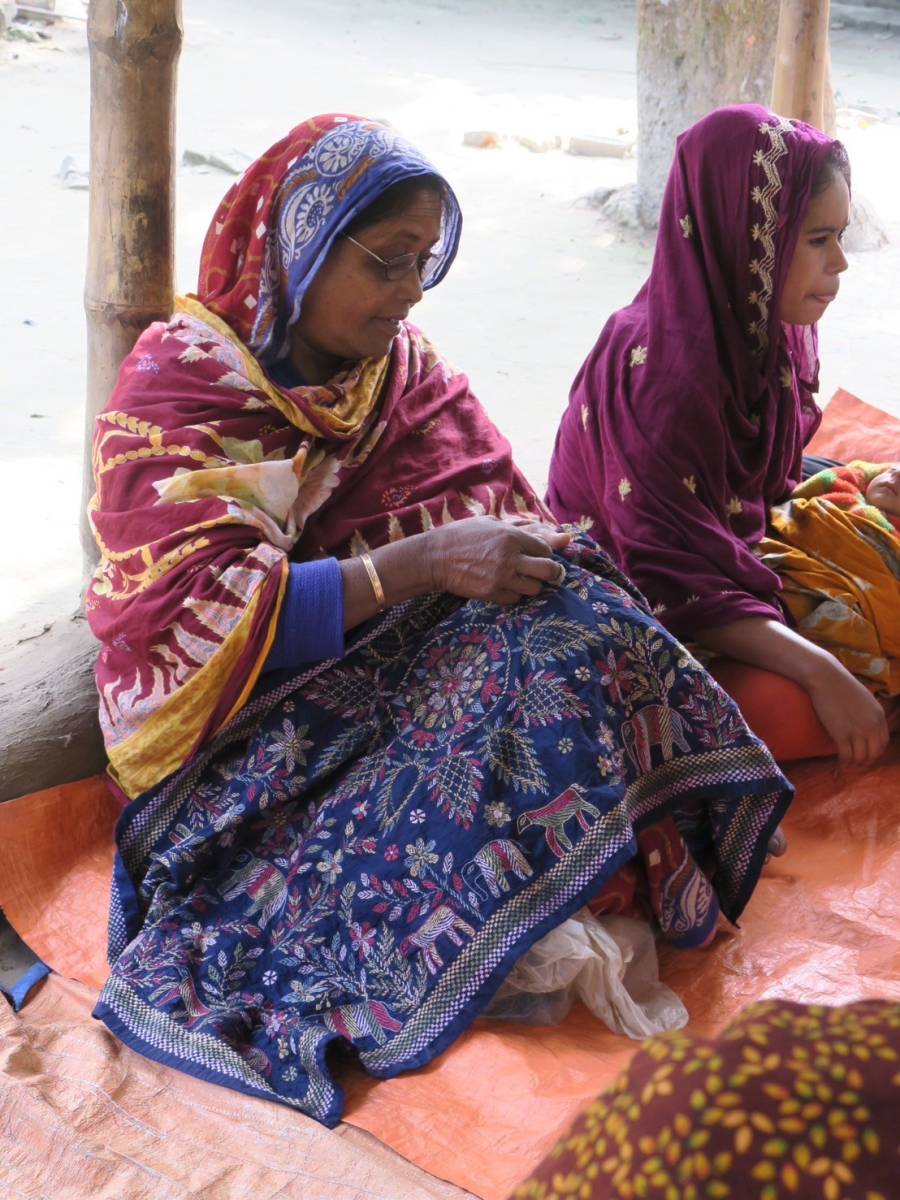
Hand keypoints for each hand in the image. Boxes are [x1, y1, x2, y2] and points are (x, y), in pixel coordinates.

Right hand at [424, 517, 570, 604]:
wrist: (434, 557)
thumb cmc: (461, 536)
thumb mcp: (490, 523)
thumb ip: (519, 527)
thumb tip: (549, 530)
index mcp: (511, 536)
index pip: (545, 549)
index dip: (545, 553)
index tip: (539, 556)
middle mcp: (510, 557)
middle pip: (548, 570)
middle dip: (550, 572)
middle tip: (546, 573)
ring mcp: (501, 577)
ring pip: (535, 588)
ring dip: (531, 585)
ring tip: (521, 580)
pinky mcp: (491, 593)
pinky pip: (516, 598)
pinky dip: (514, 594)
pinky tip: (505, 586)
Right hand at [806, 661, 889, 766]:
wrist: (825, 677)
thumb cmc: (840, 684)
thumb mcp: (864, 698)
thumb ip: (868, 713)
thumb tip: (865, 724)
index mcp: (879, 716)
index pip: (883, 742)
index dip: (875, 751)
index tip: (866, 753)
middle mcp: (871, 725)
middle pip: (874, 753)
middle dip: (866, 761)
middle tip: (856, 762)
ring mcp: (857, 730)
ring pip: (861, 757)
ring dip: (854, 763)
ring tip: (847, 763)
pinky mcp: (841, 734)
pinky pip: (846, 756)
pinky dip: (843, 762)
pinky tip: (839, 763)